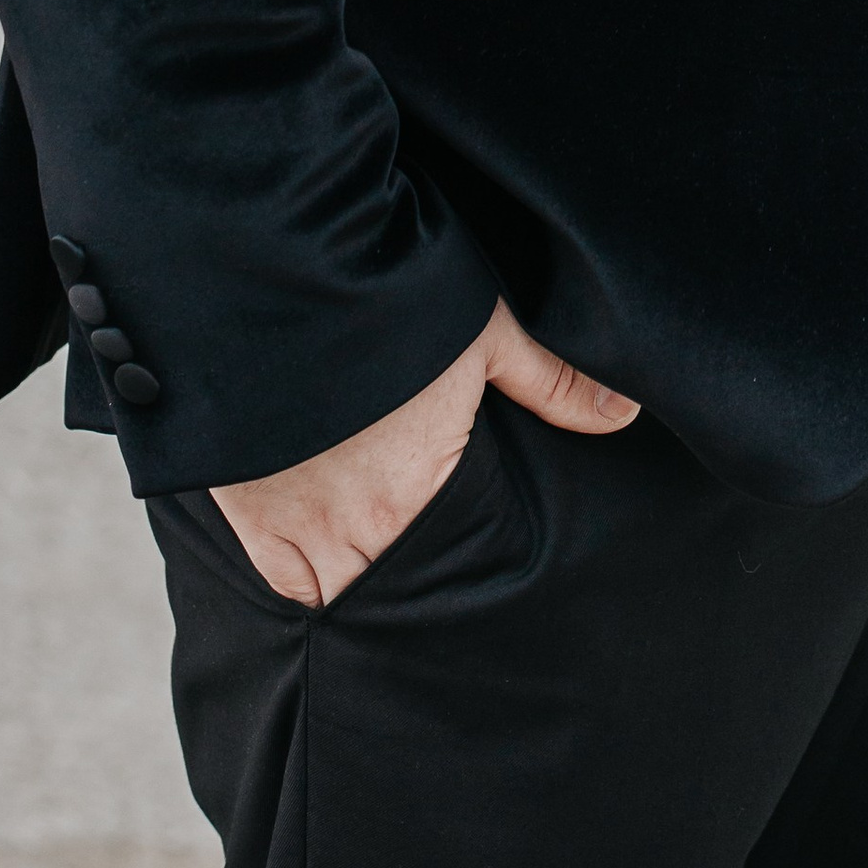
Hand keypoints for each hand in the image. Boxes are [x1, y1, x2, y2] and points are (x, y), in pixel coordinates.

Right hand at [210, 295, 636, 607]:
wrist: (282, 274)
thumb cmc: (391, 297)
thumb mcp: (484, 331)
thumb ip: (550, 382)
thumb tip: (623, 413)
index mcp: (418, 498)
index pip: (445, 578)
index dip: (454, 585)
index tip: (461, 581)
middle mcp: (354, 531)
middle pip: (386, 593)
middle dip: (405, 591)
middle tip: (423, 575)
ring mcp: (292, 527)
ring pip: (329, 592)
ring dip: (351, 582)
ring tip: (374, 567)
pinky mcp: (245, 513)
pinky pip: (279, 575)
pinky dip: (298, 570)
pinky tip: (319, 554)